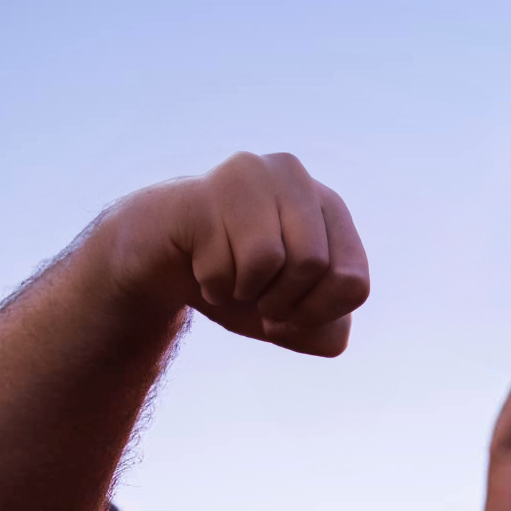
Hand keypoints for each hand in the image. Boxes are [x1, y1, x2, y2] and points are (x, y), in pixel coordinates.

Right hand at [96, 152, 369, 355]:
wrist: (157, 262)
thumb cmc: (237, 282)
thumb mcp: (291, 319)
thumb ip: (326, 332)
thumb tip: (325, 327)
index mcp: (329, 208)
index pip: (353, 281)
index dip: (319, 314)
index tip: (289, 311)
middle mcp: (295, 178)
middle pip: (314, 266)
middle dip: (280, 302)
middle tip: (254, 296)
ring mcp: (249, 177)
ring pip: (268, 258)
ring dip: (243, 290)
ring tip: (229, 275)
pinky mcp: (204, 194)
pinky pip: (221, 263)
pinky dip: (211, 285)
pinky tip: (200, 263)